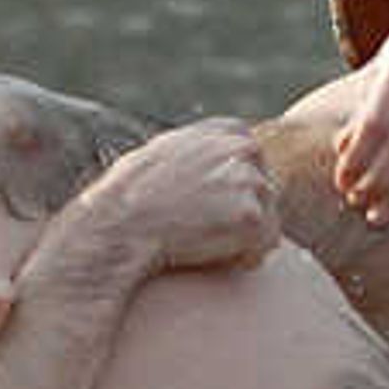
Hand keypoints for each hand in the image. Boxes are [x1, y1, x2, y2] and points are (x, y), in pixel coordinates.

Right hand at [84, 117, 277, 275]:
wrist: (119, 225)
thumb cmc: (130, 195)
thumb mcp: (164, 151)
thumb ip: (198, 148)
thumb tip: (202, 153)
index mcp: (226, 130)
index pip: (257, 166)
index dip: (235, 194)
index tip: (207, 207)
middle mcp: (244, 148)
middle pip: (267, 193)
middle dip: (244, 216)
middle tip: (203, 229)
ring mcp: (251, 180)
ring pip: (269, 221)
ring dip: (244, 239)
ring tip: (202, 241)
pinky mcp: (251, 216)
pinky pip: (266, 246)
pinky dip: (244, 258)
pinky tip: (211, 255)